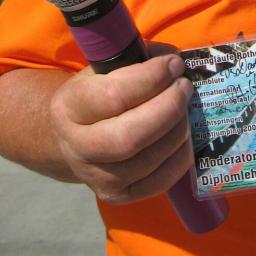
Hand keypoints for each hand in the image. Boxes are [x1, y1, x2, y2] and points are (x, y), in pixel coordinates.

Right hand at [49, 52, 193, 203]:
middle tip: (185, 87)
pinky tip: (183, 134)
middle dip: (168, 107)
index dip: (151, 78)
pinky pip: (160, 181)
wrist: (76, 136)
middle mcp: (77, 147)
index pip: (113, 96)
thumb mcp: (107, 68)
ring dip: (178, 129)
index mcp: (69, 107)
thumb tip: (174, 61)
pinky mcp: (117, 196)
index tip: (174, 64)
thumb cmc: (99, 91)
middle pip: (129, 137)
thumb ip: (138, 59)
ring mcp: (96, 177)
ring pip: (148, 159)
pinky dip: (180, 156)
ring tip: (186, 107)